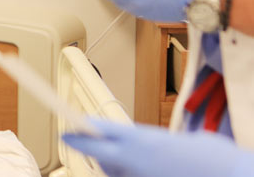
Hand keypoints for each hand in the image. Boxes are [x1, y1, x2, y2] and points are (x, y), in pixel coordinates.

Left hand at [62, 119, 253, 176]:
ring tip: (114, 159)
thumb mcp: (178, 142)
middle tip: (68, 139)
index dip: (83, 129)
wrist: (231, 176)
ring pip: (112, 172)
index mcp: (144, 139)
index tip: (69, 128)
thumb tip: (144, 145)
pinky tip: (130, 172)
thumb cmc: (210, 157)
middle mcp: (136, 159)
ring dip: (110, 166)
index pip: (103, 131)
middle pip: (99, 151)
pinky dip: (125, 176)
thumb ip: (153, 142)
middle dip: (82, 145)